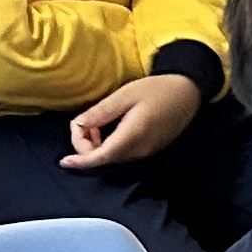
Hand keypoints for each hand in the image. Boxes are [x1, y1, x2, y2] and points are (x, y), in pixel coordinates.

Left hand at [63, 73, 201, 169]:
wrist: (187, 93)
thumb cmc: (157, 89)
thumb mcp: (125, 95)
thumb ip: (101, 112)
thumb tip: (79, 126)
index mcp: (132, 135)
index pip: (101, 156)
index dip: (81, 160)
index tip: (64, 161)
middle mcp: (139, 150)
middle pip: (104, 159)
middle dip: (87, 146)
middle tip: (87, 121)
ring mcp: (146, 153)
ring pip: (112, 158)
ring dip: (98, 146)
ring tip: (100, 122)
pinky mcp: (149, 152)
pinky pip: (122, 155)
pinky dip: (109, 146)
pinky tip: (112, 128)